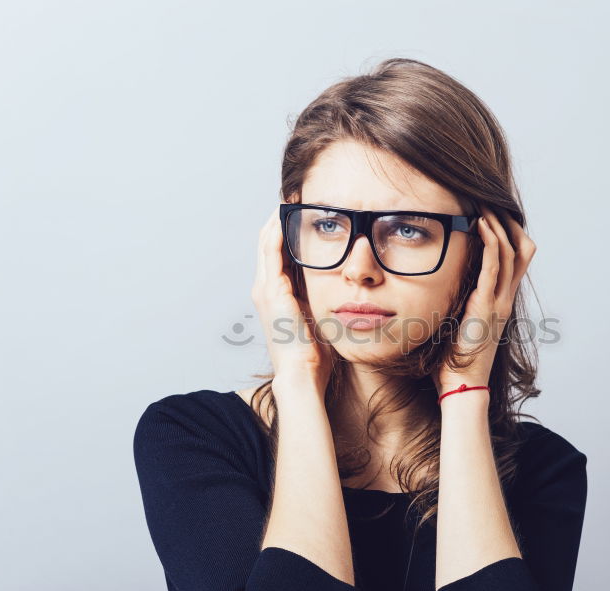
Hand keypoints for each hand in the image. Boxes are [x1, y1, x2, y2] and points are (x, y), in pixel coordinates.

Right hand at [251, 205, 332, 394]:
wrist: (302, 374)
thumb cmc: (314, 355)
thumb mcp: (319, 318)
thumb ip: (324, 300)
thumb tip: (344, 286)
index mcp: (276, 296)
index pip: (279, 254)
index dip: (287, 231)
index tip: (303, 213)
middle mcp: (266, 289)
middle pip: (268, 242)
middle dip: (280, 218)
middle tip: (295, 196)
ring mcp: (266, 289)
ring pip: (267, 241)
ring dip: (278, 218)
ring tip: (291, 198)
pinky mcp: (272, 290)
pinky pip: (271, 250)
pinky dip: (278, 229)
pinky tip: (287, 213)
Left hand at [434, 209, 535, 399]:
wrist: (462, 385)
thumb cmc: (456, 360)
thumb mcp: (459, 324)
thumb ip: (458, 304)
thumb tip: (441, 288)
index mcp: (500, 302)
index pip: (516, 260)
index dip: (510, 234)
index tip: (494, 213)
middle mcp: (505, 299)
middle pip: (521, 249)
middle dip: (508, 223)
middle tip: (491, 201)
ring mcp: (498, 301)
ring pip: (509, 252)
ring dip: (497, 225)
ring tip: (484, 204)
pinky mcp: (485, 305)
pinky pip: (492, 266)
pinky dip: (489, 242)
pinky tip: (480, 225)